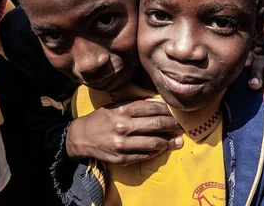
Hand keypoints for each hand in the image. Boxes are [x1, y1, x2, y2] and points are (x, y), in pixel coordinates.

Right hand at [65, 99, 183, 164]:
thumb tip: (158, 104)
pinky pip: (145, 155)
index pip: (152, 108)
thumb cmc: (101, 118)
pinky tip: (162, 148)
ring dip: (169, 141)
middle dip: (172, 125)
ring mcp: (122, 144)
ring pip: (153, 142)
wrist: (81, 137)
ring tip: (178, 140)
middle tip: (182, 125)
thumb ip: (135, 104)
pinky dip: (156, 151)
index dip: (167, 110)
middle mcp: (123, 126)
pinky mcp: (122, 158)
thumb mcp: (115, 106)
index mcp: (122, 110)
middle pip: (156, 124)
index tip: (176, 112)